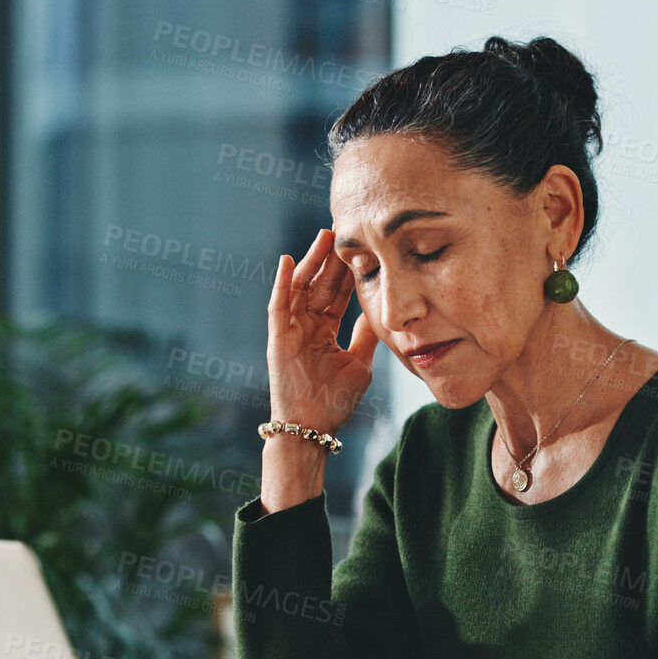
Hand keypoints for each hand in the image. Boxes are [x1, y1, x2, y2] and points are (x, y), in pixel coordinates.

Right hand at [266, 228, 379, 433]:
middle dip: (332, 259)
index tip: (361, 248)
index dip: (348, 272)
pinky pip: (278, 305)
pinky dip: (281, 283)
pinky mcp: (277, 337)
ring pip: (301, 287)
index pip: (338, 295)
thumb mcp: (359, 363)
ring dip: (311, 261)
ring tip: (324, 236)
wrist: (313, 428)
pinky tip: (286, 260)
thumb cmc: (335, 402)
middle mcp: (307, 327)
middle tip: (345, 230)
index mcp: (325, 332)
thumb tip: (381, 312)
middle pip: (321, 285)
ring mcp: (291, 330)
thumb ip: (366, 336)